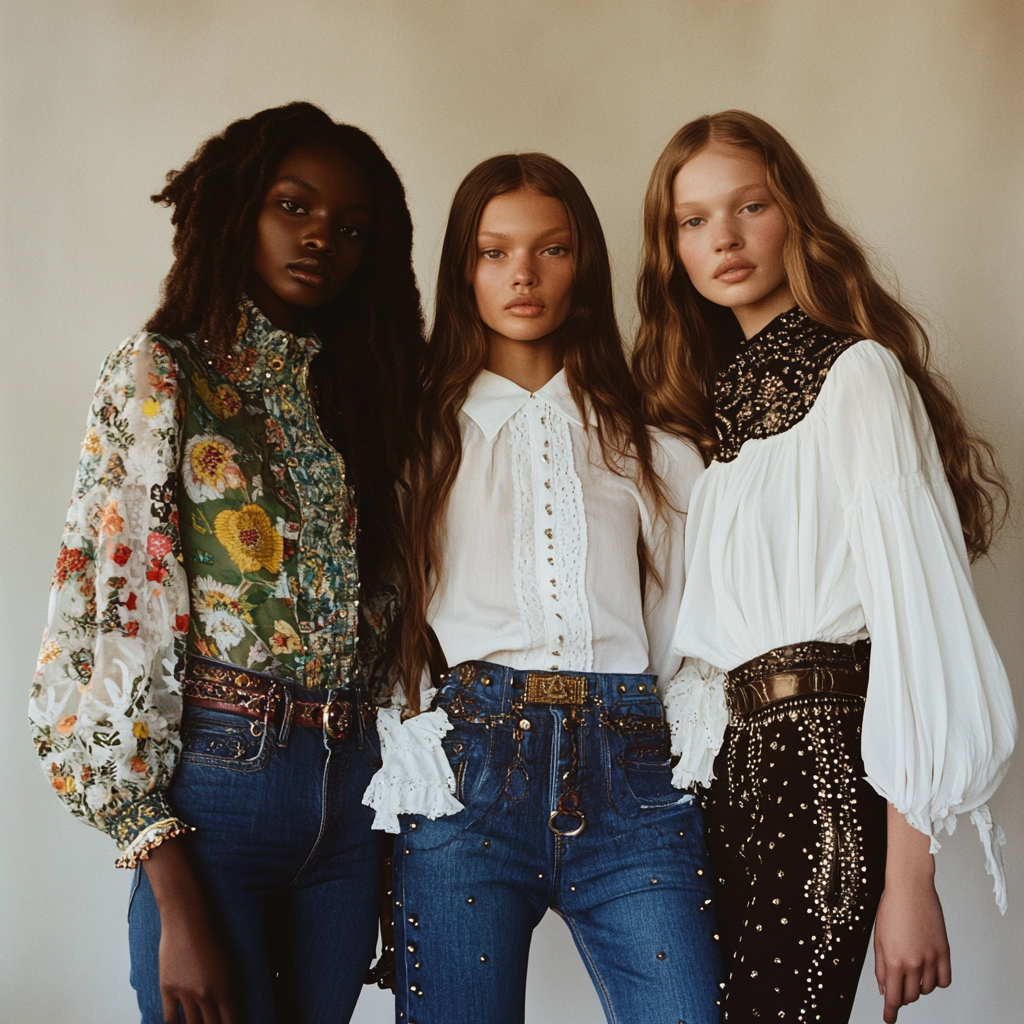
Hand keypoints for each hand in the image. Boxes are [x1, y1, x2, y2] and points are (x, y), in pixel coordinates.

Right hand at [143, 840, 237, 1023]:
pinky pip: (170, 1018)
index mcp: (225, 987)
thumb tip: (228, 1008)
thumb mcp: (227, 963)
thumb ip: (226, 989)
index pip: (230, 1021)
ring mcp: (185, 993)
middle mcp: (206, 994)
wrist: (187, 921)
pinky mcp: (168, 989)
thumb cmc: (211, 937)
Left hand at [873, 805, 950, 1022]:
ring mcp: (931, 958)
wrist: (910, 888)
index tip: (888, 1018)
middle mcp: (913, 963)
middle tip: (898, 984)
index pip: (892, 997)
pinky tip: (928, 971)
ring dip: (918, 986)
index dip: (890, 1011)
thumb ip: (880, 967)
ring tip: (911, 969)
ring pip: (926, 989)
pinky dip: (936, 981)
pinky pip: (944, 980)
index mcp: (893, 960)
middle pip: (909, 996)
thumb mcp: (878, 939)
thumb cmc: (890, 909)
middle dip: (901, 994)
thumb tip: (884, 989)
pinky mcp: (944, 952)